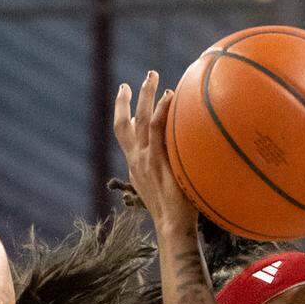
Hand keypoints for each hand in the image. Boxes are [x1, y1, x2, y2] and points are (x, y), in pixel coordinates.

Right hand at [113, 72, 196, 229]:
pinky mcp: (158, 162)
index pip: (124, 134)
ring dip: (146, 94)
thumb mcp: (165, 188)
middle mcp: (136, 161)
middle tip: (140, 79)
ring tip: (153, 76)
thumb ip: (166, 169)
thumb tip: (182, 156)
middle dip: (128, 98)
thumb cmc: (176, 213)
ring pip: (141, 119)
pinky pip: (157, 129)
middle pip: (125, 122)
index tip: (125, 93)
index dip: (123, 111)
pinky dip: (162, 110)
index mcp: (135, 167)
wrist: (173, 227)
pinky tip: (170, 96)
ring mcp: (145, 160)